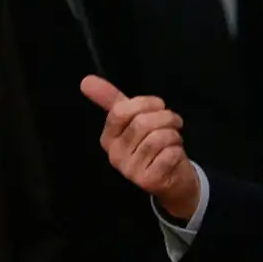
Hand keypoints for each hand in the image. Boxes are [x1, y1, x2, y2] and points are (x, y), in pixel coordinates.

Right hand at [81, 75, 200, 219]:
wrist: (172, 179)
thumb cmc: (151, 143)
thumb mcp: (132, 119)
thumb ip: (111, 99)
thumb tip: (85, 79)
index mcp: (108, 138)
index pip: (120, 112)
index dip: (145, 103)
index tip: (159, 105)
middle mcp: (115, 155)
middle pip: (142, 123)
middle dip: (165, 117)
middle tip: (173, 122)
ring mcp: (130, 170)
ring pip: (157, 138)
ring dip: (173, 134)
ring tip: (174, 138)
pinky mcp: (148, 181)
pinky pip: (168, 155)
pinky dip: (177, 150)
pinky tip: (174, 154)